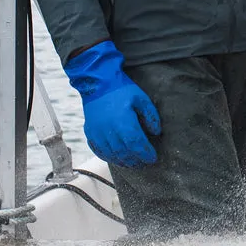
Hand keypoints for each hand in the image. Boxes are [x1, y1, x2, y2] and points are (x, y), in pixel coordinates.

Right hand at [64, 40, 160, 168]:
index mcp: (123, 121)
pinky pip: (98, 150)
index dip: (145, 153)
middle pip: (123, 152)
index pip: (135, 143)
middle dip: (135, 160)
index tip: (153, 158)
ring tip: (133, 163)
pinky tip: (117, 158)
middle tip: (144, 162)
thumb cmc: (122, 89)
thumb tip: (156, 132)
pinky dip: (109, 157)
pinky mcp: (89, 132)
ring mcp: (97, 132)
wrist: (97, 82)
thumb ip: (150, 116)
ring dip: (123, 161)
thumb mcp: (141, 98)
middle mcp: (108, 130)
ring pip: (110, 154)